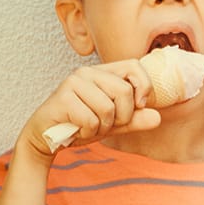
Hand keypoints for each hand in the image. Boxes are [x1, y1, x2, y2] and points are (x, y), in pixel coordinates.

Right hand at [18, 60, 160, 157]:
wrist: (46, 138)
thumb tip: (157, 117)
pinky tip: (77, 129)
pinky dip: (88, 132)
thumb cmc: (81, 125)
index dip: (144, 86)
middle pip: (125, 91)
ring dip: (103, 127)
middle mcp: (87, 72)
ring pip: (108, 108)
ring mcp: (73, 83)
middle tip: (106, 123)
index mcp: (103, 73)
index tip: (139, 105)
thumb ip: (136, 120)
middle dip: (122, 117)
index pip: (135, 66)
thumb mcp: (115, 124)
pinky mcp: (62, 98)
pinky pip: (91, 120)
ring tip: (89, 126)